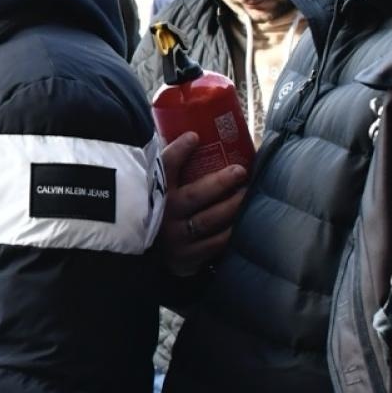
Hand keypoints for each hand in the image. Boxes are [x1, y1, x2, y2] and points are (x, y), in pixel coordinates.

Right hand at [157, 132, 248, 275]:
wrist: (144, 257)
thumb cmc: (156, 214)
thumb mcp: (154, 189)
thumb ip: (168, 168)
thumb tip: (193, 134)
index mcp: (152, 193)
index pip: (162, 169)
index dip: (178, 152)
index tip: (195, 136)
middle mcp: (162, 215)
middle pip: (194, 196)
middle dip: (219, 182)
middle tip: (240, 170)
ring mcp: (175, 237)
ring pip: (209, 220)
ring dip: (232, 206)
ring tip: (247, 193)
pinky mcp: (186, 257)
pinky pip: (215, 244)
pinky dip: (231, 232)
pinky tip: (243, 221)